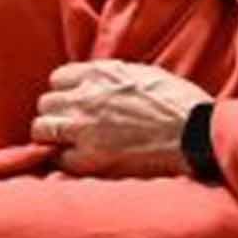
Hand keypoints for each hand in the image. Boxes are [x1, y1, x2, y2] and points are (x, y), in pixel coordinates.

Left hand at [29, 60, 209, 176]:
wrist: (196, 135)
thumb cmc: (179, 105)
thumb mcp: (143, 74)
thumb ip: (112, 77)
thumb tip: (95, 81)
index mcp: (100, 74)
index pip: (58, 79)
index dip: (66, 93)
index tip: (75, 105)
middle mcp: (86, 97)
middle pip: (45, 104)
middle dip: (56, 115)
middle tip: (70, 128)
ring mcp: (84, 128)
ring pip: (41, 130)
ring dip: (52, 138)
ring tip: (69, 146)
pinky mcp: (89, 158)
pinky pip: (58, 158)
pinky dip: (66, 162)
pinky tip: (82, 163)